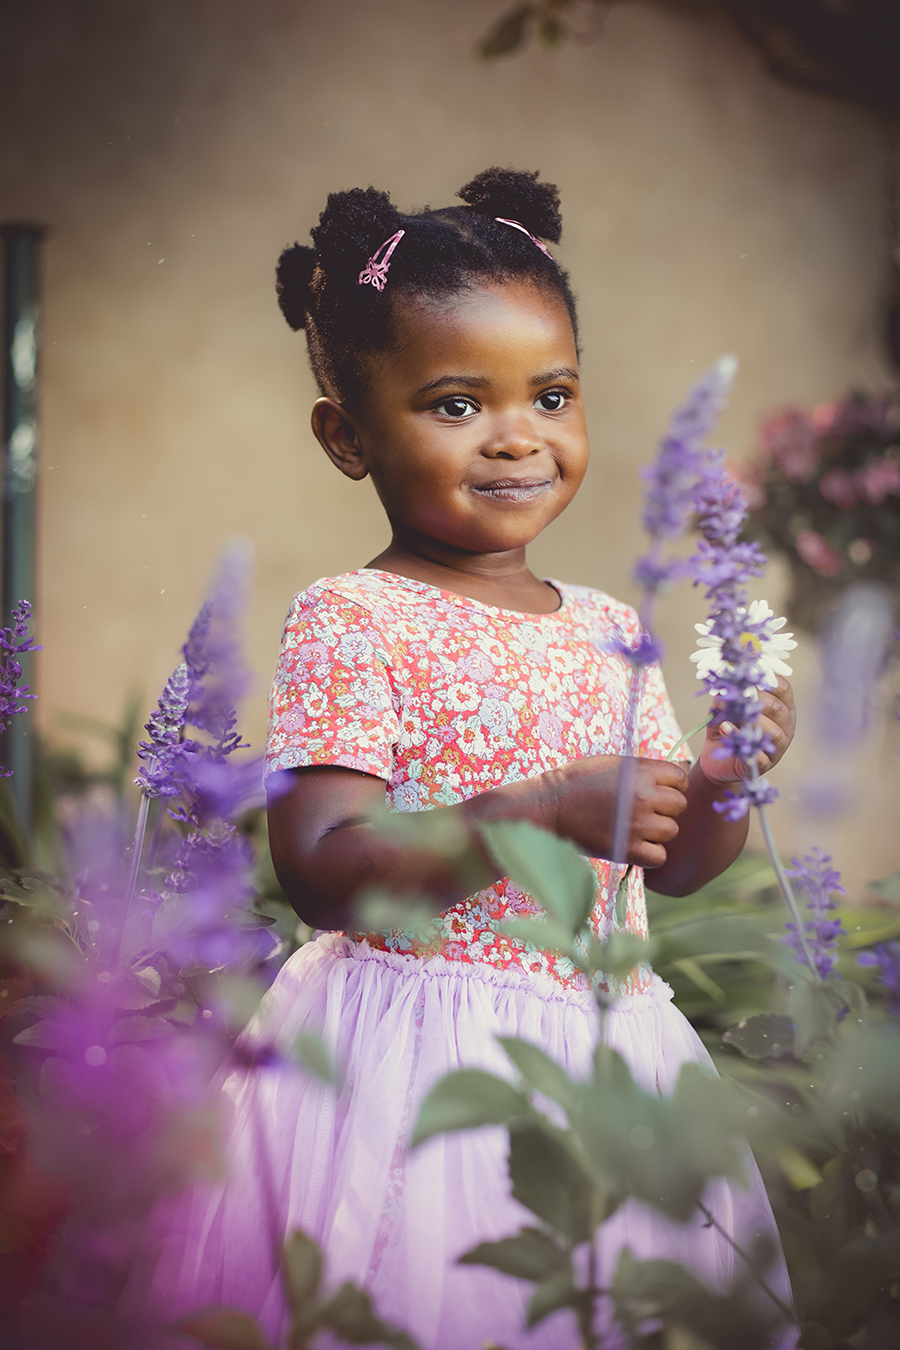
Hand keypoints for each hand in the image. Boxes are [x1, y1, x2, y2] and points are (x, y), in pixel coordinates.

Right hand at [546, 755, 688, 868]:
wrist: (549, 807)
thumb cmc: (578, 782)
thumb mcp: (614, 764)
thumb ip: (645, 770)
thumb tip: (674, 780)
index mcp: (641, 772)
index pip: (680, 778)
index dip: (671, 785)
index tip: (656, 790)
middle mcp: (643, 796)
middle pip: (679, 805)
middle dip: (665, 807)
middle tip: (643, 810)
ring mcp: (637, 824)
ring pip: (671, 831)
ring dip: (657, 831)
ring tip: (635, 827)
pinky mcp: (628, 849)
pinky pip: (660, 856)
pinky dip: (650, 854)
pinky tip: (634, 845)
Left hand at [700, 676, 795, 784]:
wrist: (717, 762)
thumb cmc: (725, 729)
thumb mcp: (723, 708)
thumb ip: (726, 697)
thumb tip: (723, 689)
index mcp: (780, 708)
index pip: (783, 689)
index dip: (768, 681)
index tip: (748, 678)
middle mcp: (784, 726)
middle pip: (778, 709)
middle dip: (756, 701)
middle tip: (737, 700)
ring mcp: (778, 747)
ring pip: (774, 733)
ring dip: (750, 723)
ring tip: (727, 720)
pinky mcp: (765, 764)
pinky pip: (759, 755)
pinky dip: (741, 742)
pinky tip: (726, 733)